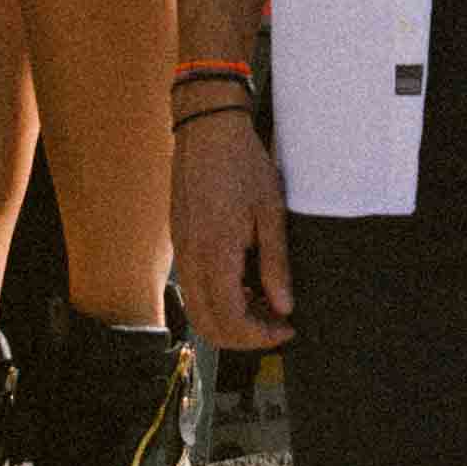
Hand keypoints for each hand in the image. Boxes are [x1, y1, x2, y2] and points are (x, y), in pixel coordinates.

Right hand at [172, 109, 294, 348]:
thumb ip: (276, 265)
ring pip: (198, 310)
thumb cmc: (242, 163)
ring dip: (229, 320)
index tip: (286, 329)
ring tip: (263, 304)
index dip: (260, 335)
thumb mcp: (271, 213)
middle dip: (243, 337)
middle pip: (209, 326)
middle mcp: (191, 259)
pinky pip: (193, 288)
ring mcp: (181, 252)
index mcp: (216, 253)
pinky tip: (244, 284)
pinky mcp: (180, 243)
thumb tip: (284, 307)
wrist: (207, 128)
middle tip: (276, 324)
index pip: (231, 320)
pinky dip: (217, 300)